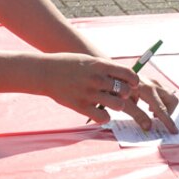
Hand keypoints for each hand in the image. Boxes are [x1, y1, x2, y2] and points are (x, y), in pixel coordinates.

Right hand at [40, 54, 178, 132]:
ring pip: (118, 105)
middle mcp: (97, 79)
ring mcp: (89, 93)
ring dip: (118, 106)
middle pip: (125, 91)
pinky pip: (104, 117)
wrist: (44, 71)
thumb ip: (106, 68)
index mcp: (100, 65)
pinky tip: (101, 113)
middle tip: (122, 97)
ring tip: (112, 104)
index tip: (133, 86)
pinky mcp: (81, 106)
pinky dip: (106, 117)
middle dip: (127, 96)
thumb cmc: (68, 65)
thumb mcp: (89, 61)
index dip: (134, 82)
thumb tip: (126, 77)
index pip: (128, 74)